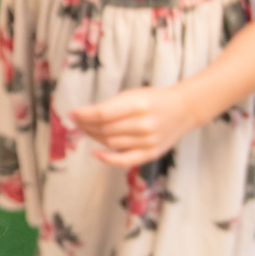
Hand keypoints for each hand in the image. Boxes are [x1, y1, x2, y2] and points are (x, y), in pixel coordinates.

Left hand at [69, 86, 196, 167]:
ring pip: (111, 143)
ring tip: (85, 131)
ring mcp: (148, 141)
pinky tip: (95, 153)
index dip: (84, 115)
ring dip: (93, 137)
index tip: (71, 113)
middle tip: (75, 122)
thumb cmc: (152, 100)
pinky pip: (125, 160)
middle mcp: (143, 124)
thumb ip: (112, 106)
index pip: (103, 113)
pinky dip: (108, 159)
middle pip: (105, 129)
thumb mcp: (133, 95)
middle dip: (85, 125)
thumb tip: (84, 117)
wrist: (183, 109)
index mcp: (138, 104)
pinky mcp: (151, 153)